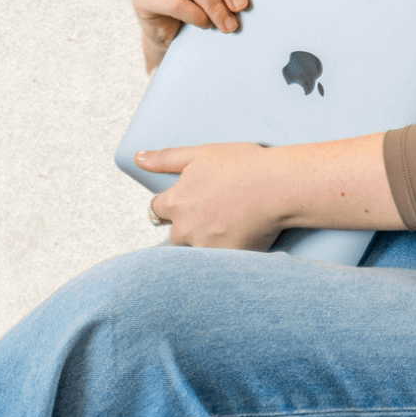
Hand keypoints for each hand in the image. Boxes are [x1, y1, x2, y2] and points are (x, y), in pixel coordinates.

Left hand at [135, 143, 281, 250]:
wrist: (277, 185)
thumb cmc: (243, 165)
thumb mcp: (200, 154)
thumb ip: (166, 158)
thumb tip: (138, 158)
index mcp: (176, 202)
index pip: (157, 210)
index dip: (172, 206)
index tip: (190, 203)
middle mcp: (185, 228)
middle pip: (177, 235)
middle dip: (191, 227)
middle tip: (218, 214)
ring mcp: (205, 247)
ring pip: (199, 249)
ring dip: (209, 241)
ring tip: (234, 225)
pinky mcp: (226, 261)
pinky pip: (221, 262)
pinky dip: (230, 253)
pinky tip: (246, 236)